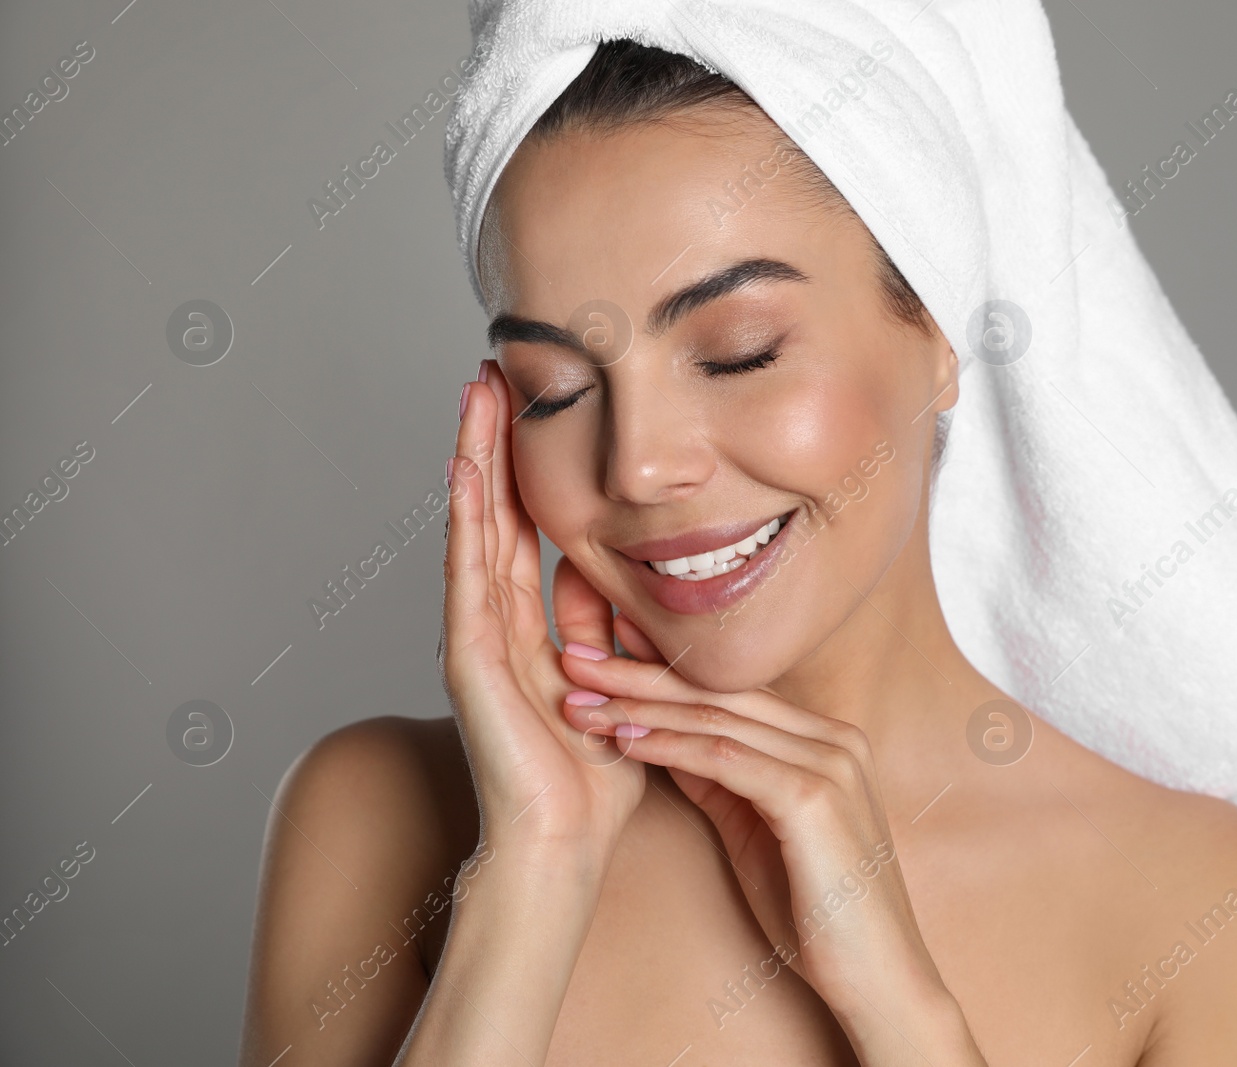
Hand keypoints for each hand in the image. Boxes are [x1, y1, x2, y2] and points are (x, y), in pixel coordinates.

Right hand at [440, 361, 644, 860]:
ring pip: (474, 527)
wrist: (565, 843)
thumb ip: (606, 628)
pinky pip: (469, 574)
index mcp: (528, 627)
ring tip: (476, 393)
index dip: (526, 466)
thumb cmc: (592, 777)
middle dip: (492, 441)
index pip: (524, 528)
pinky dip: (469, 519)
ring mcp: (475, 636)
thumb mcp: (615, 679)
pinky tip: (468, 469)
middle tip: (494, 369)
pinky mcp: (469, 657)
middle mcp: (494, 623)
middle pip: (492, 512)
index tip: (532, 403)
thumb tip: (606, 573)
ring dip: (475, 458)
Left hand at [556, 645, 982, 1061]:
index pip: (732, 691)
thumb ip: (719, 780)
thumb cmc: (817, 914)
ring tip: (581, 698)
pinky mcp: (814, 797)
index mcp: (826, 740)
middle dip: (641, 673)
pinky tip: (623, 739)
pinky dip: (669, 746)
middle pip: (720, 692)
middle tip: (575, 656)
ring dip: (641, 705)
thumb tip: (659, 737)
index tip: (605, 652)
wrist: (878, 977)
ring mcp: (830, 763)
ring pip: (718, 718)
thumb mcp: (755, 832)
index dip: (663, 670)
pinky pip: (726, 758)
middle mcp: (834, 738)